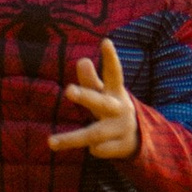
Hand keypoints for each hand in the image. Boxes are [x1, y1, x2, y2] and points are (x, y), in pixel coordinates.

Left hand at [51, 38, 138, 161]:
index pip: (114, 73)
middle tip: (68, 90)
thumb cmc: (112, 109)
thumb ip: (90, 80)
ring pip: (94, 134)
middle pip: (100, 102)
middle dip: (85, 96)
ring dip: (72, 139)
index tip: (105, 42)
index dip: (110, 58)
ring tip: (51, 142)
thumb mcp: (104, 94)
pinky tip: (94, 147)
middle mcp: (119, 108)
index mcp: (115, 92)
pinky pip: (100, 149)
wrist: (140, 138)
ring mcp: (121, 128)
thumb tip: (82, 60)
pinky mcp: (121, 147)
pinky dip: (94, 149)